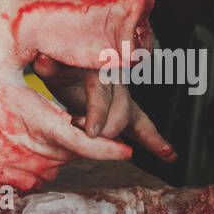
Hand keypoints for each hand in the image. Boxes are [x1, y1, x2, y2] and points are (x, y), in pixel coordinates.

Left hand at [32, 53, 177, 163]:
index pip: (101, 91)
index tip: (91, 132)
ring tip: (166, 152)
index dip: (98, 112)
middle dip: (112, 127)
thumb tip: (43, 61)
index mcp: (97, 65)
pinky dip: (155, 140)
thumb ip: (48, 64)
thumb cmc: (57, 61)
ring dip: (152, 135)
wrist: (65, 59)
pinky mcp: (124, 109)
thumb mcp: (50, 60)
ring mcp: (122, 95)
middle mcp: (115, 79)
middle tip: (97, 140)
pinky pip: (141, 125)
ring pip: (137, 115)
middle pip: (121, 105)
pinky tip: (169, 155)